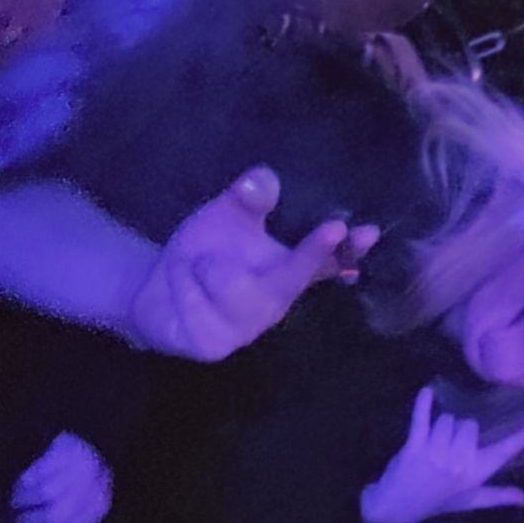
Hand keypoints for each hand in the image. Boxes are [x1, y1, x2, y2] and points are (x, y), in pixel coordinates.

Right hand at [12, 431, 112, 522]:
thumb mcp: (88, 503)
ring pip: (45, 492)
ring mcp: (80, 467)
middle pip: (58, 512)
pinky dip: (28, 480)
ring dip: (26, 500)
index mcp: (100, 504)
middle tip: (20, 521)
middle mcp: (93, 486)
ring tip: (17, 502)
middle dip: (35, 520)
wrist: (93, 439)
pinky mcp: (66, 450)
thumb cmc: (85, 480)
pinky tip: (22, 484)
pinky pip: (41, 471)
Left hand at [128, 165, 378, 361]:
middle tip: (334, 228)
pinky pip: (198, 303)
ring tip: (199, 264)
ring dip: (207, 264)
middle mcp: (276, 301)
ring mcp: (246, 328)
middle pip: (291, 279)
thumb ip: (248, 198)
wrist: (157, 291)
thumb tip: (262, 178)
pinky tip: (181, 288)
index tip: (366, 232)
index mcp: (289, 271)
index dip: (350, 250)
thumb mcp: (228, 216)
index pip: (329, 262)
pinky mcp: (213, 344)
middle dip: (311, 254)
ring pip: (235, 286)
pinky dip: (183, 283)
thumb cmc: (206, 252)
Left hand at [361, 386, 523, 522]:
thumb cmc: (437, 502)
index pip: (502, 453)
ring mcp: (435, 453)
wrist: (396, 508)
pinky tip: (427, 392)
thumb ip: (498, 496)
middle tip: (451, 444)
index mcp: (474, 475)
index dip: (520, 439)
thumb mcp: (469, 501)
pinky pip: (421, 419)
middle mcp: (458, 463)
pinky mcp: (414, 446)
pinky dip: (423, 404)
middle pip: (469, 425)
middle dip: (462, 429)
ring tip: (435, 441)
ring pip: (448, 420)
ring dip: (443, 425)